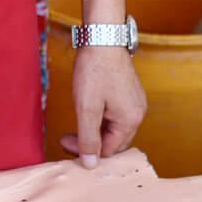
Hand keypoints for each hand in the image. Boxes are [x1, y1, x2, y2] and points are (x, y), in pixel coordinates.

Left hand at [60, 47, 145, 168]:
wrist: (102, 37)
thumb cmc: (94, 70)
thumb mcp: (86, 108)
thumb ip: (88, 138)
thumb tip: (90, 164)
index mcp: (130, 121)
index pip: (107, 150)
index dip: (84, 151)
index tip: (63, 141)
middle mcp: (137, 114)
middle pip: (113, 142)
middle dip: (89, 142)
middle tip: (66, 137)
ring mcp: (135, 103)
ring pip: (113, 129)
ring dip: (94, 130)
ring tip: (75, 122)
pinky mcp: (129, 93)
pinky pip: (115, 116)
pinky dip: (100, 119)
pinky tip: (87, 110)